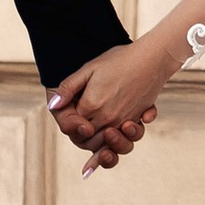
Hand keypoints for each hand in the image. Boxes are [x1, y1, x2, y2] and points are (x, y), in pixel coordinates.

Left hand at [49, 50, 166, 172]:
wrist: (152, 57)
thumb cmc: (119, 60)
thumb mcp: (89, 68)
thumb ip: (68, 88)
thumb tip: (53, 105)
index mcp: (92, 106)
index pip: (76, 129)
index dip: (73, 128)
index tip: (76, 120)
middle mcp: (109, 118)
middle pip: (94, 142)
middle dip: (88, 142)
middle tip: (86, 130)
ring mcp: (126, 120)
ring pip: (116, 145)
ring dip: (111, 147)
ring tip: (108, 135)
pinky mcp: (139, 118)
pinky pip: (133, 137)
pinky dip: (129, 139)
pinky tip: (125, 132)